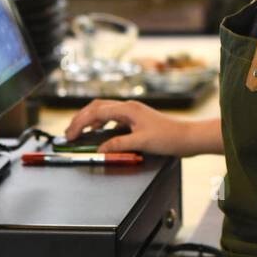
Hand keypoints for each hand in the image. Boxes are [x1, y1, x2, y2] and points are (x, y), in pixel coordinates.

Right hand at [63, 99, 192, 156]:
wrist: (187, 137)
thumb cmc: (168, 138)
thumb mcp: (140, 143)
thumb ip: (117, 145)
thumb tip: (100, 149)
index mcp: (127, 109)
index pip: (96, 112)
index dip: (80, 123)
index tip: (70, 136)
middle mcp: (128, 107)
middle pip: (96, 107)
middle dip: (80, 119)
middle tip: (69, 133)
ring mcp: (132, 112)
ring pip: (104, 111)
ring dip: (89, 120)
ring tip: (79, 132)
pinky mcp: (135, 119)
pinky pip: (112, 117)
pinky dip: (101, 124)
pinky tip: (99, 132)